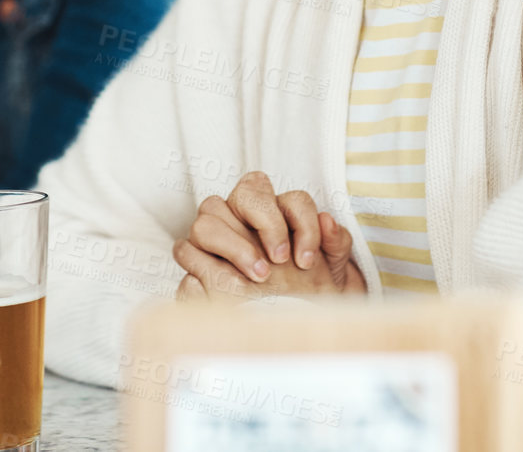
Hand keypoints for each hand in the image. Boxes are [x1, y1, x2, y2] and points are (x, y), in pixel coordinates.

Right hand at [171, 171, 365, 300]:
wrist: (293, 328)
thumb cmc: (312, 294)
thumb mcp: (335, 274)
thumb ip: (337, 243)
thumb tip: (328, 220)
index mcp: (280, 212)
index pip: (289, 197)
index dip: (300, 223)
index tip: (306, 260)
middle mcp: (245, 218)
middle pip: (243, 193)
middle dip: (265, 223)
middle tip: (279, 261)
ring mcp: (217, 239)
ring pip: (208, 217)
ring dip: (233, 244)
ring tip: (257, 277)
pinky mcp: (197, 264)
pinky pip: (185, 251)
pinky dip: (202, 266)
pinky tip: (229, 291)